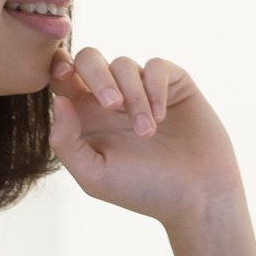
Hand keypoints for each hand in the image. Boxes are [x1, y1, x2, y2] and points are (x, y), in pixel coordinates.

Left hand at [47, 45, 242, 225]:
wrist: (198, 197)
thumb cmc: (143, 191)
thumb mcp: (94, 176)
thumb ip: (66, 142)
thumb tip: (57, 99)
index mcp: (85, 117)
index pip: (61, 77)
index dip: (57, 65)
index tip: (65, 74)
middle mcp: (111, 99)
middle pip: (89, 59)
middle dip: (97, 76)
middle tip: (112, 106)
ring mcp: (142, 90)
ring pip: (124, 65)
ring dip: (134, 97)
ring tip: (148, 132)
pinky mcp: (174, 85)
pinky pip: (156, 66)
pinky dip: (155, 87)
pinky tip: (161, 116)